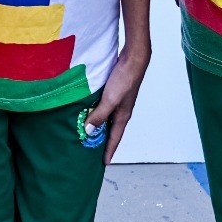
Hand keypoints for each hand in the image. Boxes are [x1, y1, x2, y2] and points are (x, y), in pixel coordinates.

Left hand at [87, 40, 150, 164]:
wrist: (133, 58)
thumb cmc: (125, 79)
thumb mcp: (110, 99)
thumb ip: (100, 115)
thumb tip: (88, 131)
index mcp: (123, 116)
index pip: (114, 138)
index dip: (109, 151)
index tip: (104, 163)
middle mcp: (121, 111)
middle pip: (111, 130)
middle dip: (103, 141)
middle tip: (93, 151)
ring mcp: (118, 101)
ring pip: (107, 118)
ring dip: (98, 126)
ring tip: (88, 133)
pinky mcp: (114, 92)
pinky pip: (104, 107)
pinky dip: (96, 113)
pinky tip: (88, 111)